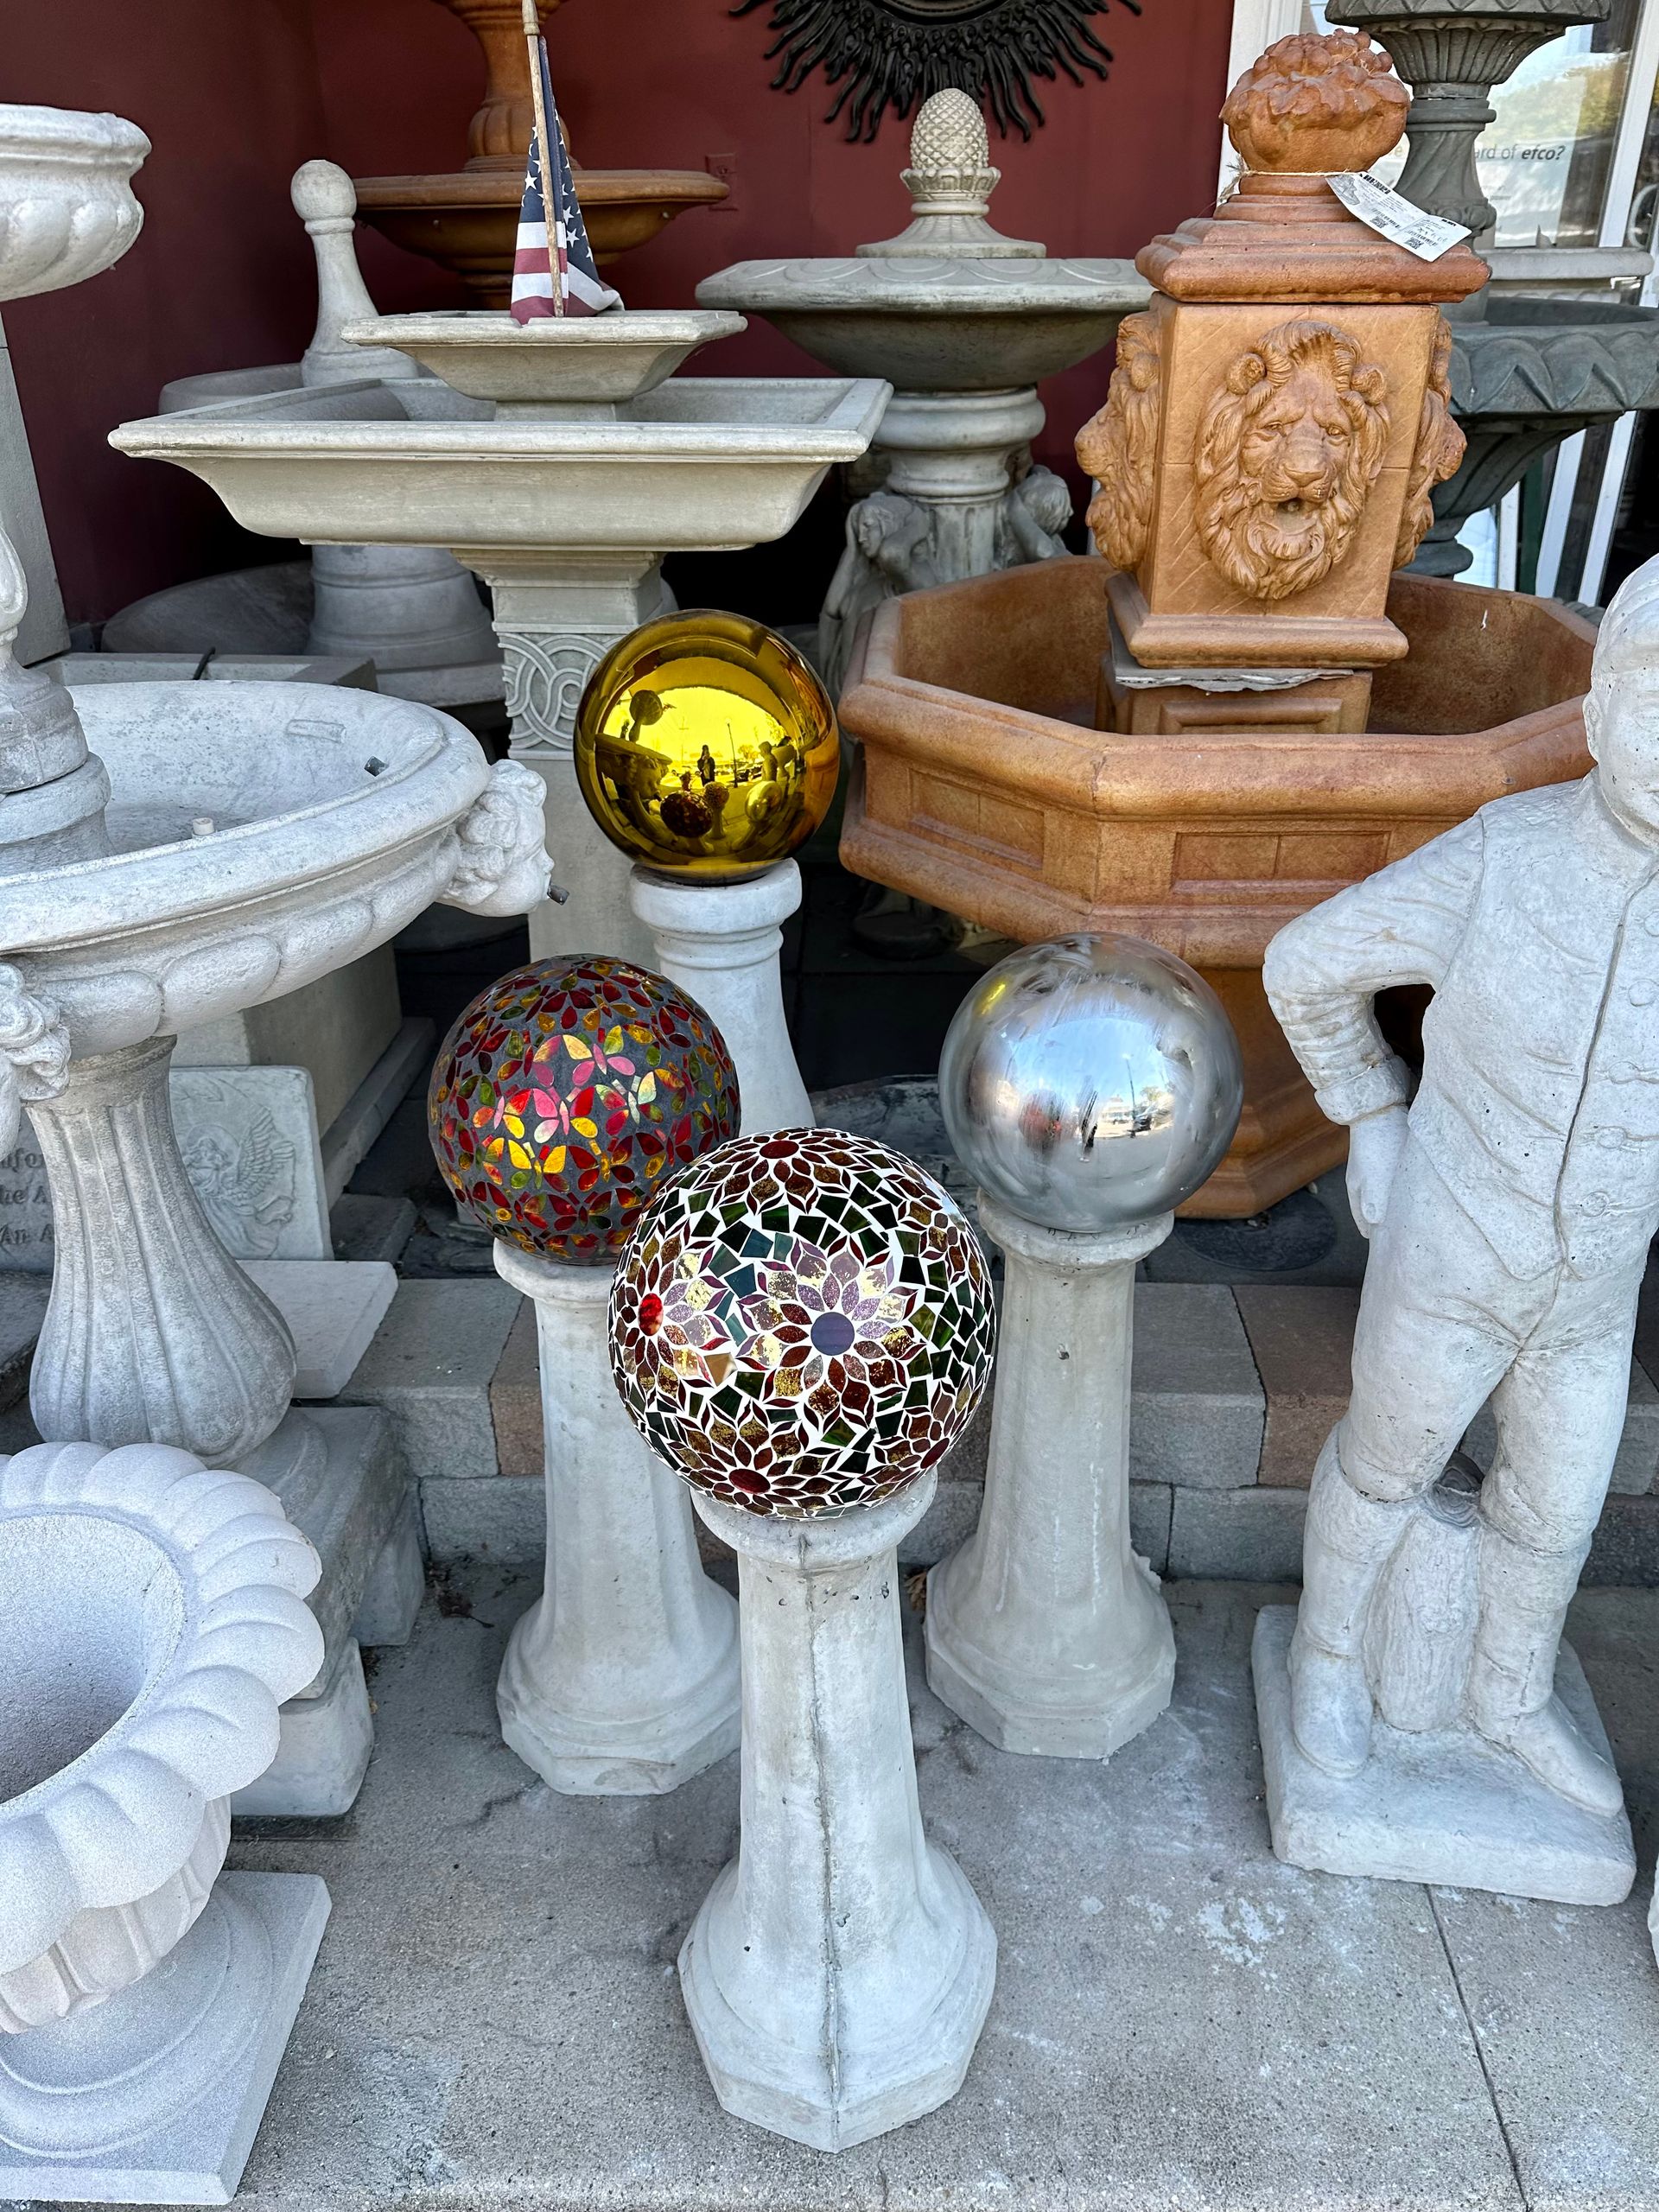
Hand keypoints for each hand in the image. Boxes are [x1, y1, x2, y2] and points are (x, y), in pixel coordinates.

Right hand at [1345, 1105, 1407, 1240]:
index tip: (1383, 1247)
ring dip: (1390, 1206)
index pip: (1364, 1220)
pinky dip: (1397, 1190)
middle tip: (1396, 1235)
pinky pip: (1390, 1179)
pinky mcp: (1384, 1153)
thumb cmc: (1379, 1144)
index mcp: (1357, 1188)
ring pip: (1381, 1194)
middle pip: (1371, 1208)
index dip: (1373, 1234)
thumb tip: (1374, 1227)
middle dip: (1381, 1222)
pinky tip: (1408, 1187)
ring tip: (1405, 1215)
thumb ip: (1374, 1203)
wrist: (1378, 1107)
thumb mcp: (1376, 1177)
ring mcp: (1371, 1166)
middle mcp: (1362, 1179)